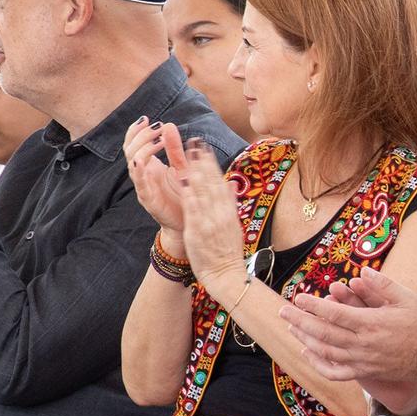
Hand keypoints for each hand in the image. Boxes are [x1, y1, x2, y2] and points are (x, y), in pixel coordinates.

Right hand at [123, 116, 188, 239]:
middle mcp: (143, 174)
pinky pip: (139, 184)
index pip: (134, 143)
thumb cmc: (183, 195)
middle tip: (157, 127)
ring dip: (143, 148)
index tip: (147, 118)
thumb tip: (168, 124)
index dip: (136, 130)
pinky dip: (137, 172)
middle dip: (142, 135)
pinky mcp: (148, 199)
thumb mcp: (180, 167)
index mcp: (149, 166)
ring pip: (133, 163)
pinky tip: (139, 162)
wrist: (189, 222)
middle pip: (131, 149)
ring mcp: (143, 186)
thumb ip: (173, 148)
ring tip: (158, 139)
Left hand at [176, 138, 246, 288]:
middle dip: (202, 161)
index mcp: (227, 210)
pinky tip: (184, 183)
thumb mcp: (232, 224)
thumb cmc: (227, 251)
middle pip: (210, 182)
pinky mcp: (199, 231)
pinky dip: (190, 196)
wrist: (226, 273)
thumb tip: (229, 184)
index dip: (210, 163)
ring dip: (195, 172)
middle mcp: (220, 213)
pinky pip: (194, 211)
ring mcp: (210, 221)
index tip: (204, 147)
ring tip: (189, 155)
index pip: (218, 182)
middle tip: (195, 142)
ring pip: (202, 192)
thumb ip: (229, 202)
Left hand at [281, 268, 416, 414]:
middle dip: (300, 320)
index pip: (334, 314)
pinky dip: (318, 364)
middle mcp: (362, 344)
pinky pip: (335, 372)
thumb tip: (361, 272)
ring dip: (304, 339)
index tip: (299, 297)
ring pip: (325, 351)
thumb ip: (382, 284)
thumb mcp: (406, 299)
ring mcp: (361, 360)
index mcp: (370, 323)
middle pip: (323, 332)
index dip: (313, 306)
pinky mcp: (364, 373)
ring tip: (292, 327)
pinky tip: (308, 353)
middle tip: (283, 311)